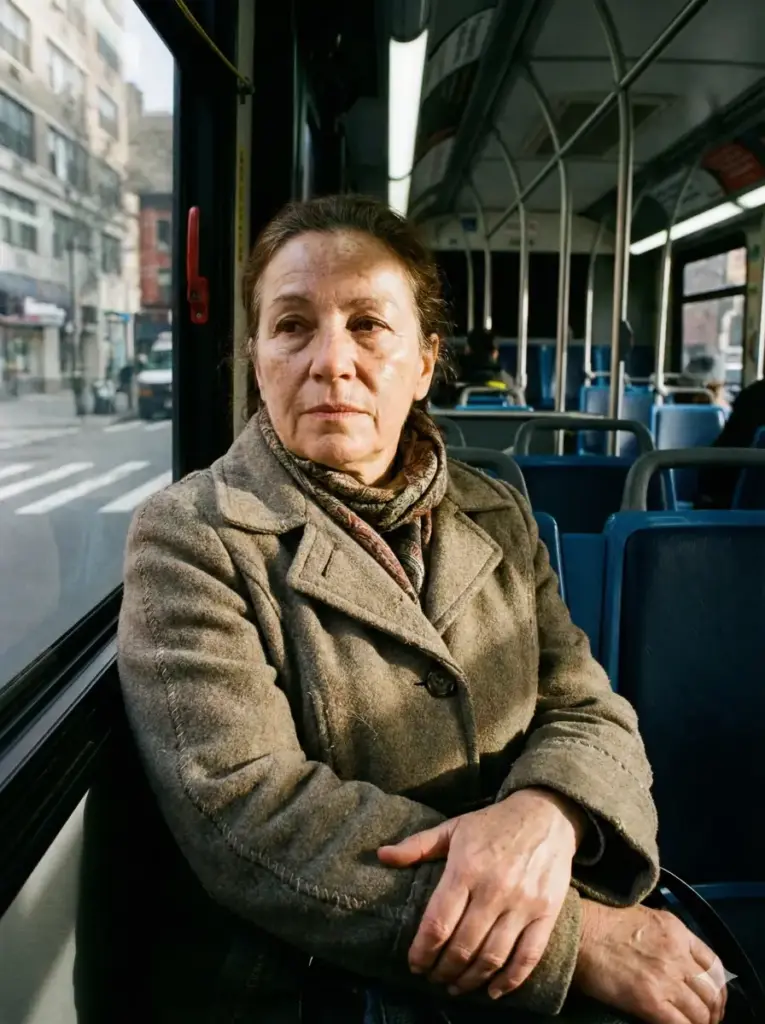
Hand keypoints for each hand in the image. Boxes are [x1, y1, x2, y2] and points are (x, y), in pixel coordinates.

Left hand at [378, 787, 581, 997]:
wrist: (546, 815)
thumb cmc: (493, 823)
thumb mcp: (454, 827)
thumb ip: (418, 845)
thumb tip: (381, 855)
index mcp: (466, 868)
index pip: (438, 923)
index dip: (423, 951)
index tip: (414, 965)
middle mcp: (494, 889)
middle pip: (463, 946)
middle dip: (443, 970)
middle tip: (433, 978)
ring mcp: (523, 903)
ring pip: (492, 956)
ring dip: (470, 980)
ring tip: (455, 986)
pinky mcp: (546, 913)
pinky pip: (528, 956)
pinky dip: (510, 981)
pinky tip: (493, 991)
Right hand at [573, 901, 726, 1023]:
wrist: (578, 933)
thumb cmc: (602, 923)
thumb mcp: (645, 919)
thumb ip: (668, 939)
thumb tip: (679, 963)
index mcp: (677, 931)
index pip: (715, 964)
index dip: (718, 988)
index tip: (713, 999)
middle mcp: (678, 954)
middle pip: (712, 992)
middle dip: (713, 1011)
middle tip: (706, 1021)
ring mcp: (666, 978)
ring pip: (701, 1013)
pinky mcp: (650, 1001)